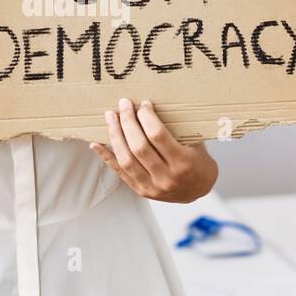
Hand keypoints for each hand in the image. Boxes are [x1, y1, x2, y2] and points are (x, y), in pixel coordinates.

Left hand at [89, 98, 218, 203]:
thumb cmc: (197, 160)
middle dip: (128, 122)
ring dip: (115, 135)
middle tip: (123, 105)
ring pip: (126, 160)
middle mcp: (166, 177)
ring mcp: (152, 187)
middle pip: (139, 147)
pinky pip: (119, 172)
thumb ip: (176, 128)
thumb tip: (150, 106)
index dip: (147, 117)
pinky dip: (106, 157)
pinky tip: (96, 144)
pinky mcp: (140, 191)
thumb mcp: (195, 143)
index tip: (143, 104)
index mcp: (183, 163)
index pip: (158, 136)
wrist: (199, 189)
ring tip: (110, 117)